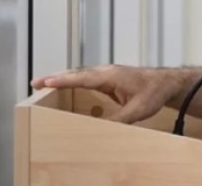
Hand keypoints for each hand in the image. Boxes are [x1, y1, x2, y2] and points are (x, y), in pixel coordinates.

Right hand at [31, 64, 177, 122]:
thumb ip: (119, 119)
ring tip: (43, 84)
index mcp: (110, 76)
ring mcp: (107, 74)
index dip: (63, 80)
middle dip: (55, 77)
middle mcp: (106, 72)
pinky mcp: (109, 79)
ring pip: (80, 75)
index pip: (82, 78)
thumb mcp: (137, 110)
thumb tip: (101, 129)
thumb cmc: (153, 93)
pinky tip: (66, 87)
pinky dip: (73, 81)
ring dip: (63, 78)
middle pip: (77, 73)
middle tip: (35, 82)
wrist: (167, 83)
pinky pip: (87, 79)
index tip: (46, 82)